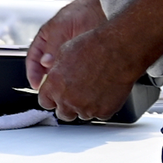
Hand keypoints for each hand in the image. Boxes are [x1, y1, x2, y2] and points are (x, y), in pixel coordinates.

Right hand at [25, 0, 101, 92]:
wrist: (108, 7)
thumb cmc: (84, 11)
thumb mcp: (62, 27)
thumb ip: (53, 46)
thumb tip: (46, 64)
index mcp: (46, 37)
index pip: (33, 58)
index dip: (33, 72)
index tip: (36, 84)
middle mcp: (57, 46)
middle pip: (46, 68)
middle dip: (47, 80)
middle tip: (51, 91)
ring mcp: (71, 52)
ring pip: (62, 71)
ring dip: (62, 80)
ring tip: (66, 89)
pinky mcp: (86, 57)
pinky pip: (77, 71)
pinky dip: (77, 79)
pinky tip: (80, 83)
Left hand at [32, 0, 144, 121]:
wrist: (117, 51)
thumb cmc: (92, 48)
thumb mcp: (62, 54)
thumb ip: (55, 73)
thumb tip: (53, 77)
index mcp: (54, 86)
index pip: (45, 102)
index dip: (51, 98)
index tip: (56, 96)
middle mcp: (68, 100)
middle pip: (62, 113)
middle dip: (66, 105)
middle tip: (75, 95)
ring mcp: (86, 108)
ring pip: (81, 114)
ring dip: (84, 106)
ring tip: (92, 90)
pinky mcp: (104, 112)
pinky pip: (99, 114)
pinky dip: (101, 107)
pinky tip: (104, 93)